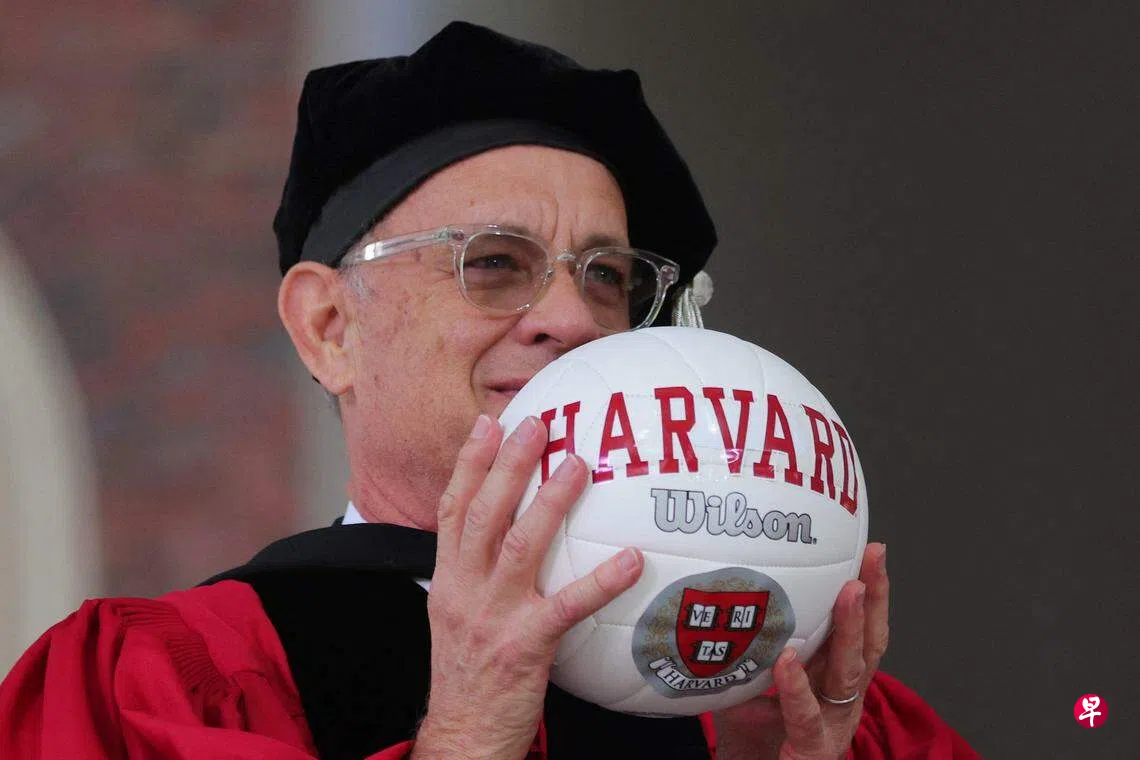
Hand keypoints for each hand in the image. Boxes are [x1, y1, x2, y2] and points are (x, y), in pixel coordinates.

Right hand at [412, 415, 643, 759]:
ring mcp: (493, 616)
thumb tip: (506, 534)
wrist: (463, 733)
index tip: (487, 424)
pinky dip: (601, 579)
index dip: (469, 463)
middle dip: (508, 464)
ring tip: (578, 465)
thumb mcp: (455, 615)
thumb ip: (475, 573)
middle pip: (485, 514)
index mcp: (447, 579)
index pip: (453, 509)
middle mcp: (464, 590)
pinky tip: (631, 559)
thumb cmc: (468, 675)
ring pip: (521, 546)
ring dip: (550, 502)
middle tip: (537, 425)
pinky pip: (569, 605)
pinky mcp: (525, 645)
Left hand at [712, 543, 888, 759]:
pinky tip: (786, 662)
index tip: (871, 551)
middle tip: (871, 559)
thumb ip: (752, 645)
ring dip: (850, 630)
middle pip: (869, 643)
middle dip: (873, 598)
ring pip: (849, 673)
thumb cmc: (756, 736)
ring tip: (848, 592)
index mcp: (834, 678)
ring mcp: (834, 726)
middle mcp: (843, 698)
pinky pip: (807, 718)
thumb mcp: (756, 681)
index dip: (872, 592)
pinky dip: (796, 688)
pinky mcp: (813, 751)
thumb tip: (724, 593)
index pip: (861, 629)